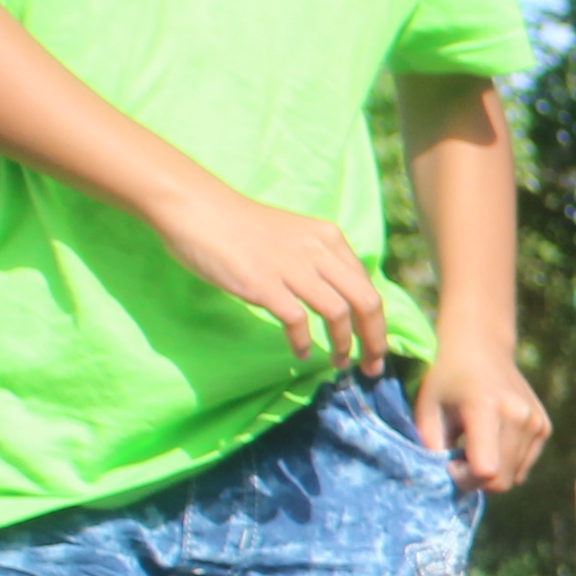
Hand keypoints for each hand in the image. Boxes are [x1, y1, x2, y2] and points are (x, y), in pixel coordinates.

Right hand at [152, 178, 388, 371]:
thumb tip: (339, 300)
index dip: (378, 322)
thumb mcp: (294, 237)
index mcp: (329, 238)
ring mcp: (292, 267)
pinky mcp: (264, 283)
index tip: (375, 346)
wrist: (197, 208)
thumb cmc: (241, 226)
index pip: (368, 286)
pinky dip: (302, 342)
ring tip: (337, 363)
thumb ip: (318, 261)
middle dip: (375, 340)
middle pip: (366, 302)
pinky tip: (298, 353)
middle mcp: (318, 251)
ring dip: (343, 345)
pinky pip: (297, 321)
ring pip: (338, 313)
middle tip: (371, 367)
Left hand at [417, 341, 552, 493]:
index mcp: (487, 408)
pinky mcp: (544, 427)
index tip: (449, 463)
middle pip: (502, 480)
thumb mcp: (426, 410)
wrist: (481, 348)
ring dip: (491, 471)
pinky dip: (506, 462)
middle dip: (476, 480)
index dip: (464, 479)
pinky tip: (492, 440)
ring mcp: (536, 421)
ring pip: (514, 476)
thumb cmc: (446, 379)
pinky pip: (523, 466)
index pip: (486, 470)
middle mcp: (519, 415)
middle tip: (458, 458)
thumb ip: (433, 448)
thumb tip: (445, 481)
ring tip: (475, 446)